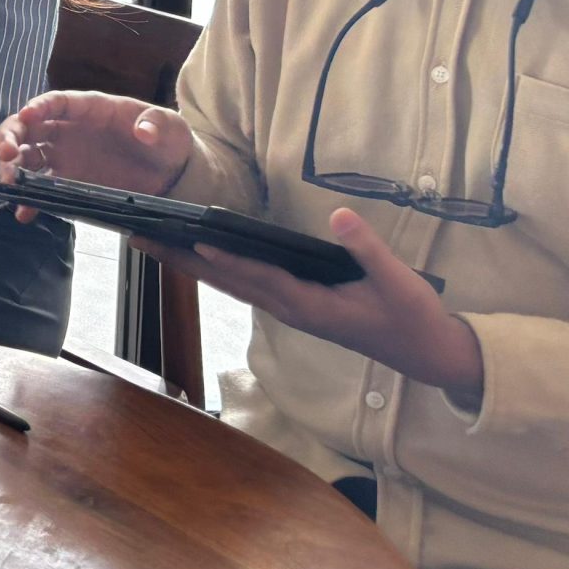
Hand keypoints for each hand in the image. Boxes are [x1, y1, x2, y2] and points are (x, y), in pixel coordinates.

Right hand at [0, 90, 194, 222]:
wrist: (172, 174)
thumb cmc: (168, 141)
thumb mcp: (171, 127)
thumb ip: (157, 123)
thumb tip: (144, 130)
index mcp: (91, 108)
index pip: (57, 102)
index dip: (39, 107)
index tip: (26, 116)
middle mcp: (69, 129)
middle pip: (29, 127)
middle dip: (11, 136)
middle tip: (5, 154)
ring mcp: (65, 156)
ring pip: (26, 156)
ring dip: (11, 168)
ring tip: (8, 185)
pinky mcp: (67, 182)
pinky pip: (40, 188)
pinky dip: (28, 199)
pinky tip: (23, 212)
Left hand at [147, 207, 483, 398]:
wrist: (426, 353)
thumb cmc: (412, 316)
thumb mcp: (398, 280)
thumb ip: (367, 249)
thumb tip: (339, 215)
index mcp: (311, 305)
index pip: (259, 278)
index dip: (227, 259)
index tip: (193, 240)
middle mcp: (291, 309)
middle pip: (228, 282)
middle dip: (183, 260)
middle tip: (142, 238)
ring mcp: (290, 310)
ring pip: (231, 285)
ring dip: (192, 265)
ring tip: (155, 243)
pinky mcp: (295, 307)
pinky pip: (246, 287)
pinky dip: (218, 270)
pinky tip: (200, 257)